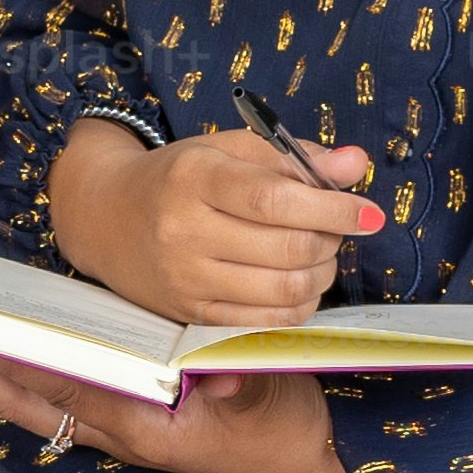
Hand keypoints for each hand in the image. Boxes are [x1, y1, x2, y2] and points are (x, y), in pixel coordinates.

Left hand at [0, 342, 359, 472]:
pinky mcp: (142, 426)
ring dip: (5, 369)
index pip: (51, 384)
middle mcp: (122, 433)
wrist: (323, 463)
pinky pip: (73, 399)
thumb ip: (231, 376)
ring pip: (44, 403)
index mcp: (140, 426)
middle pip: (27, 400)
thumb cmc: (294, 427)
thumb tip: (204, 366)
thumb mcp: (263, 390)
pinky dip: (43, 371)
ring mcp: (127, 433)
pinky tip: (35, 340)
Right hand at [47, 118, 384, 327]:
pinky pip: (262, 321)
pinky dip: (296, 306)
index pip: (277, 198)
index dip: (333, 207)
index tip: (368, 213)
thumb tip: (355, 164)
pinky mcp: (188, 312)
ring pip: (282, 290)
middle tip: (336, 231)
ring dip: (320, 276)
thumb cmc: (177, 178)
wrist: (105, 217)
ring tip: (319, 257)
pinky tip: (298, 285)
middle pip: (287, 248)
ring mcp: (184, 277)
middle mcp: (184, 230)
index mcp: (195, 178)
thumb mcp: (227, 150)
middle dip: (330, 241)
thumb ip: (293, 157)